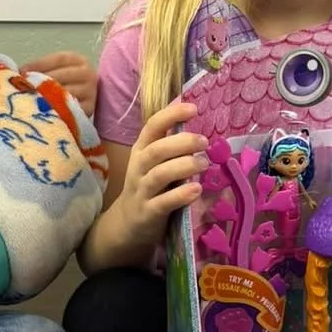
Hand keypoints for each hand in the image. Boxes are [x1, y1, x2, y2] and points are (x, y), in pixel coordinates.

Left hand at [27, 50, 97, 118]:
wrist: (82, 103)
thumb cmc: (63, 84)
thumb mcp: (55, 71)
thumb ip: (40, 69)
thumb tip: (16, 73)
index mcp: (79, 60)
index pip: (58, 59)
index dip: (39, 64)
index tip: (22, 71)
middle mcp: (88, 74)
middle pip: (62, 75)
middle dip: (41, 81)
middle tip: (24, 87)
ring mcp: (90, 92)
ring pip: (65, 93)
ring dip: (46, 96)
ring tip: (30, 99)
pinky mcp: (89, 109)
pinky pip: (70, 109)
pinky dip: (56, 109)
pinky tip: (43, 110)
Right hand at [115, 100, 207, 246]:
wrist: (126, 223)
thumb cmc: (149, 186)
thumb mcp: (154, 163)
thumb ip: (172, 147)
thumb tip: (200, 128)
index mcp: (142, 150)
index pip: (152, 126)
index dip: (171, 115)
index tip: (193, 109)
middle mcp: (139, 167)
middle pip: (156, 150)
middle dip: (181, 143)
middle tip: (204, 142)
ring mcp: (141, 190)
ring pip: (159, 175)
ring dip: (183, 167)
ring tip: (204, 163)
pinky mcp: (147, 212)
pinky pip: (163, 202)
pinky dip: (180, 195)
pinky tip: (197, 190)